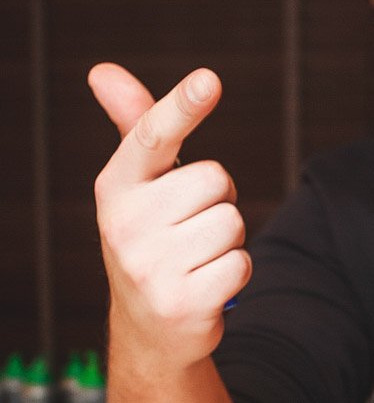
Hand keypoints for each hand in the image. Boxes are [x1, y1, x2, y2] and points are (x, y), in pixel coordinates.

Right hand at [89, 64, 250, 369]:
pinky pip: (242, 264)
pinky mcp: (182, 303)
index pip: (152, 136)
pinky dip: (235, 273)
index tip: (208, 80)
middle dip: (218, 200)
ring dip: (228, 240)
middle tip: (192, 226)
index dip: (182, 106)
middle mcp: (125, 225)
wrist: (151, 330)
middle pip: (216, 179)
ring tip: (197, 258)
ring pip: (233, 222)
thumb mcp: (139, 186)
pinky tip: (207, 286)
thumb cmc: (153, 240)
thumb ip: (137, 127)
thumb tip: (103, 72)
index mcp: (116, 187)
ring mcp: (150, 267)